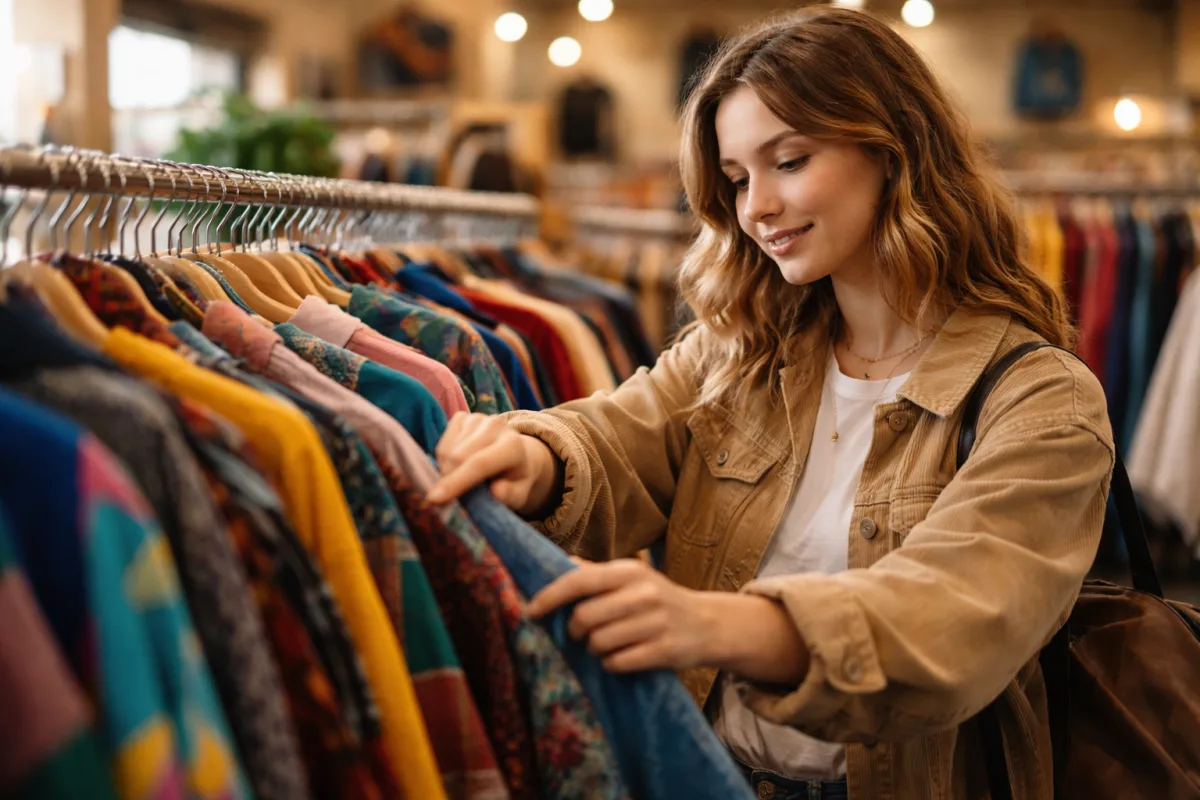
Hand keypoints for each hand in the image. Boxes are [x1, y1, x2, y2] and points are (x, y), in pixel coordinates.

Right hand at [428, 412, 559, 514]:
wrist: (516, 455)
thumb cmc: (514, 480)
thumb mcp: (518, 494)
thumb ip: (509, 495)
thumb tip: (495, 492)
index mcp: (513, 445)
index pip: (480, 463)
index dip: (457, 481)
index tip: (435, 499)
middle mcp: (496, 425)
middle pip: (458, 456)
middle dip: (448, 480)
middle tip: (450, 498)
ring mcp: (477, 419)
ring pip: (447, 451)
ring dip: (446, 472)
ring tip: (460, 481)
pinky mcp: (462, 417)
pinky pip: (442, 443)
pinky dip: (443, 460)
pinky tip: (457, 466)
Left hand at [526, 558, 717, 672]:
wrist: (706, 623)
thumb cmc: (657, 599)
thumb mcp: (630, 578)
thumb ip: (594, 572)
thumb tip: (557, 562)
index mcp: (629, 571)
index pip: (579, 581)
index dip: (550, 597)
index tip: (531, 611)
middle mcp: (644, 593)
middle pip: (585, 617)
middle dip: (575, 630)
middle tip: (581, 633)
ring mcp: (657, 622)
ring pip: (599, 643)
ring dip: (594, 649)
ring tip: (605, 644)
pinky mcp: (665, 650)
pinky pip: (619, 662)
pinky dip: (612, 663)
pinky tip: (621, 657)